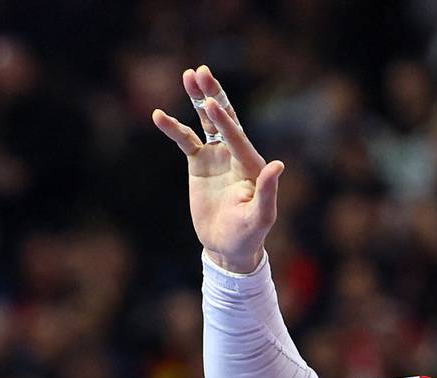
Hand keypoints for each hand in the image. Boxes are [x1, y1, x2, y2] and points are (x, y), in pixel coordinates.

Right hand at [151, 65, 284, 274]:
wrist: (227, 248)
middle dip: (213, 95)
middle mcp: (235, 153)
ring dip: (198, 99)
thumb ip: (268, 192)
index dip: (225, 121)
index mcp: (252, 164)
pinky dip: (173, 128)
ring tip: (188, 75)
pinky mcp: (199, 163)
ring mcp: (216, 155)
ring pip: (205, 121)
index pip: (237, 137)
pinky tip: (159, 115)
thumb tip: (277, 165)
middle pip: (224, 118)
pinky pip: (185, 140)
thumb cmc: (248, 236)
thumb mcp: (260, 217)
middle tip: (201, 72)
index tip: (211, 104)